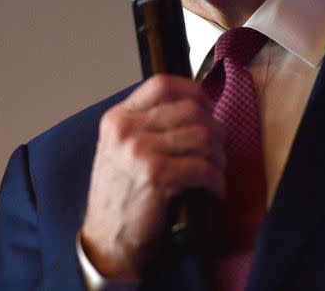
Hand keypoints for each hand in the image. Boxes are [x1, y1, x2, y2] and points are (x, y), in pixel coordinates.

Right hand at [79, 74, 224, 278]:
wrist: (106, 239)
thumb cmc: (118, 196)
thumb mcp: (120, 149)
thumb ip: (146, 125)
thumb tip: (194, 107)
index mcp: (117, 118)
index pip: (162, 84)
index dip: (194, 92)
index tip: (207, 107)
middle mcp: (125, 129)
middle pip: (191, 109)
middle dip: (214, 129)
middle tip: (216, 148)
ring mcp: (139, 151)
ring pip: (203, 136)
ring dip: (218, 156)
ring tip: (214, 170)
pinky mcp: (156, 175)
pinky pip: (204, 167)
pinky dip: (216, 180)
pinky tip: (213, 190)